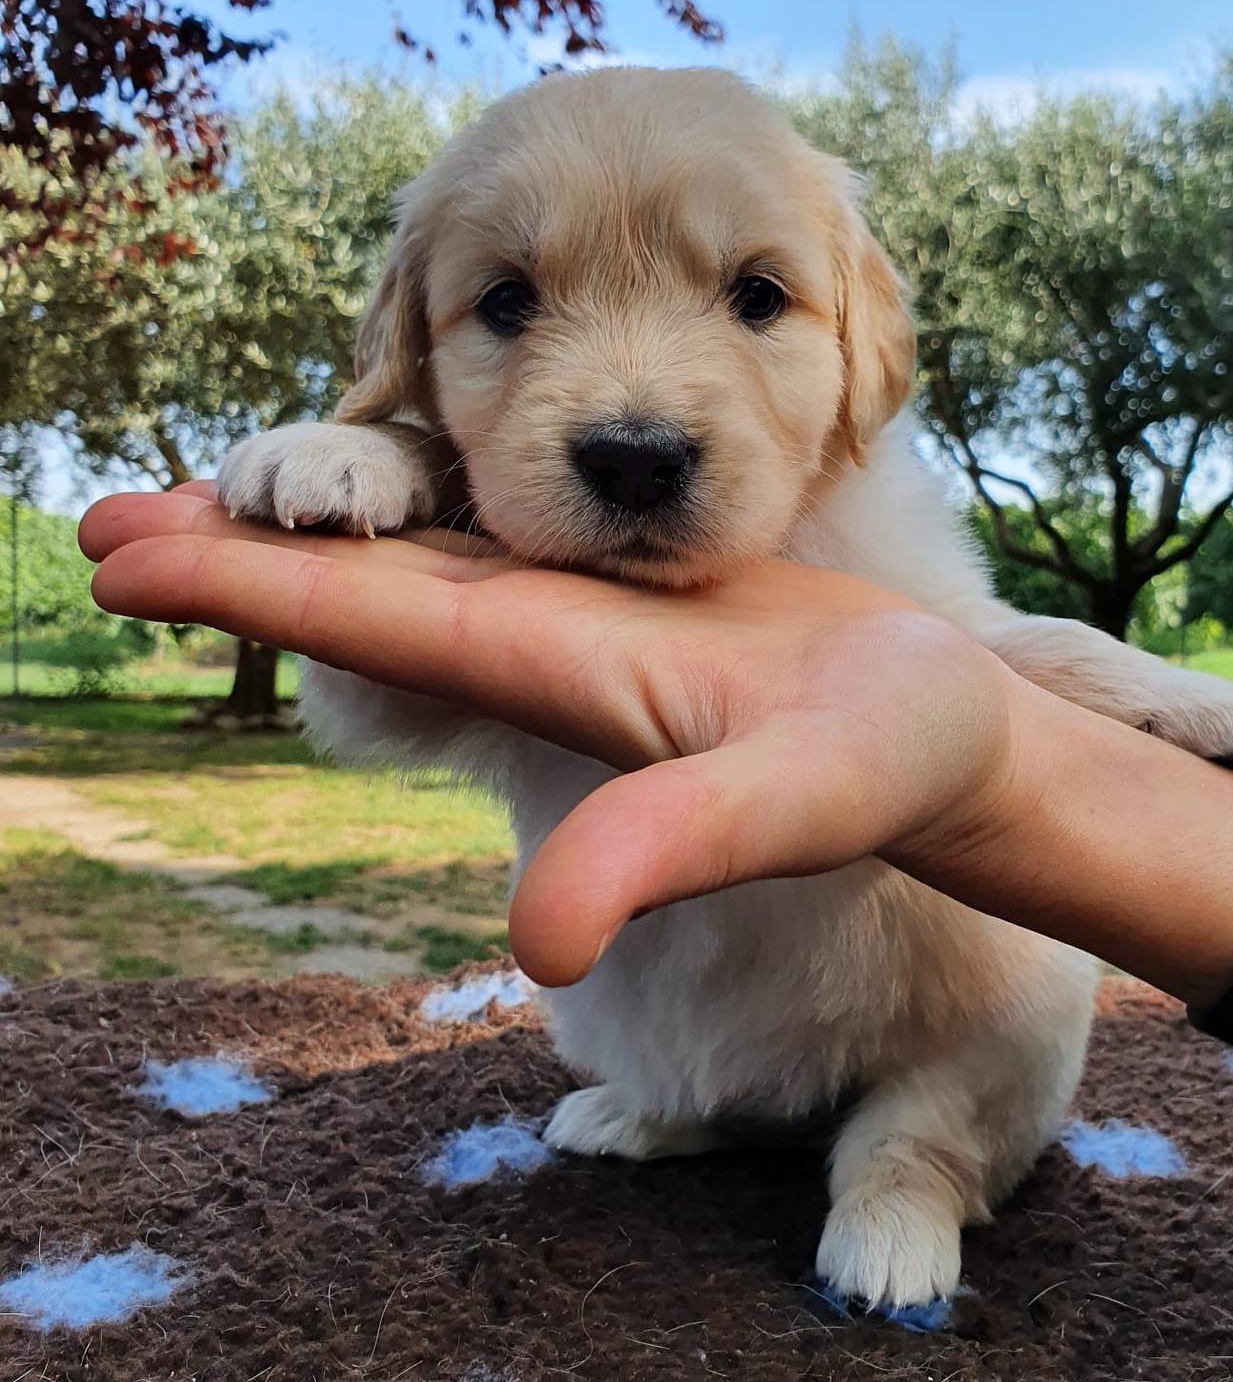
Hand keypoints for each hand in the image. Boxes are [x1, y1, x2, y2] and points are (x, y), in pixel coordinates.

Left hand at [80, 487, 1027, 985]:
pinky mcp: (641, 585)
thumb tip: (535, 943)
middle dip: (238, 554)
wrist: (941, 737)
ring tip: (218, 482)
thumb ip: (665, 852)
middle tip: (97, 513)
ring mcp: (593, 615)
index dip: (248, 585)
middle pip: (367, 590)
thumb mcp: (790, 803)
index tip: (115, 550)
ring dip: (324, 521)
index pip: (373, 625)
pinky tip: (395, 485)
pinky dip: (438, 503)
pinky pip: (517, 533)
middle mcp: (550, 649)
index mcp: (556, 679)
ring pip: (432, 556)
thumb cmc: (888, 766)